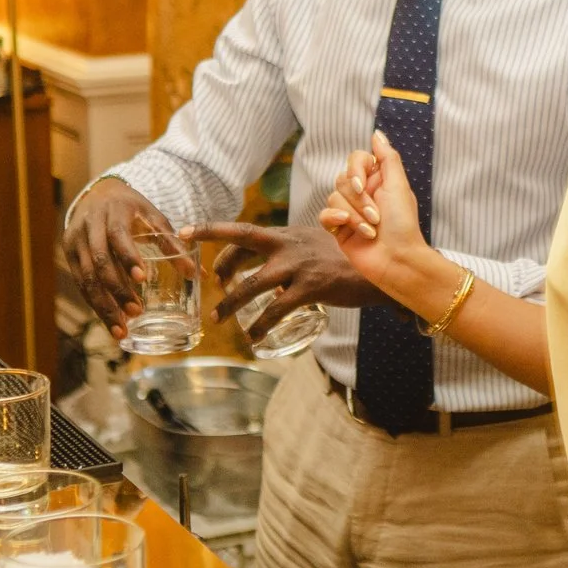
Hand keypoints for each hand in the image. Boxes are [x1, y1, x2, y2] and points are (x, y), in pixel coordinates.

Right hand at [61, 178, 184, 342]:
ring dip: (103, 306)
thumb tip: (198, 275)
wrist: (98, 193)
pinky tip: (109, 320)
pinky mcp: (68, 253)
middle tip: (136, 312)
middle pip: (99, 261)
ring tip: (121, 329)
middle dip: (116, 290)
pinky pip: (80, 283)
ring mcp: (75, 240)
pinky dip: (94, 303)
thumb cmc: (132, 208)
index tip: (142, 279)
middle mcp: (90, 225)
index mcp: (113, 212)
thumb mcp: (153, 217)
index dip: (128, 258)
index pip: (118, 236)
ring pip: (85, 277)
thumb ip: (173, 243)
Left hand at [185, 222, 385, 335]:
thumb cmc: (347, 260)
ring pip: (252, 285)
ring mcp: (298, 266)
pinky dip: (261, 325)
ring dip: (231, 304)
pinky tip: (254, 337)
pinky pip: (276, 310)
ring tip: (219, 319)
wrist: (379, 269)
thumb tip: (269, 273)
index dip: (213, 231)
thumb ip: (291, 253)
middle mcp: (288, 245)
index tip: (188, 233)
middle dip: (218, 266)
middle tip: (207, 285)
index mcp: (286, 234)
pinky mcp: (310, 288)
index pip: (243, 230)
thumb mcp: (315, 246)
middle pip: (241, 249)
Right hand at [319, 133, 433, 302]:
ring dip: (354, 214)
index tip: (364, 185)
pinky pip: (324, 214)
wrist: (397, 260)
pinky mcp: (338, 228)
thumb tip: (376, 133)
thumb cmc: (403, 224)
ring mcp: (349, 211)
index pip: (355, 159)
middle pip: (342, 179)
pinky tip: (347, 228)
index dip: (356, 170)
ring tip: (370, 230)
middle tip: (376, 217)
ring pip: (333, 197)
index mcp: (377, 180)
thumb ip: (387, 158)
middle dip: (359, 199)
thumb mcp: (399, 186)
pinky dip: (335, 219)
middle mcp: (362, 193)